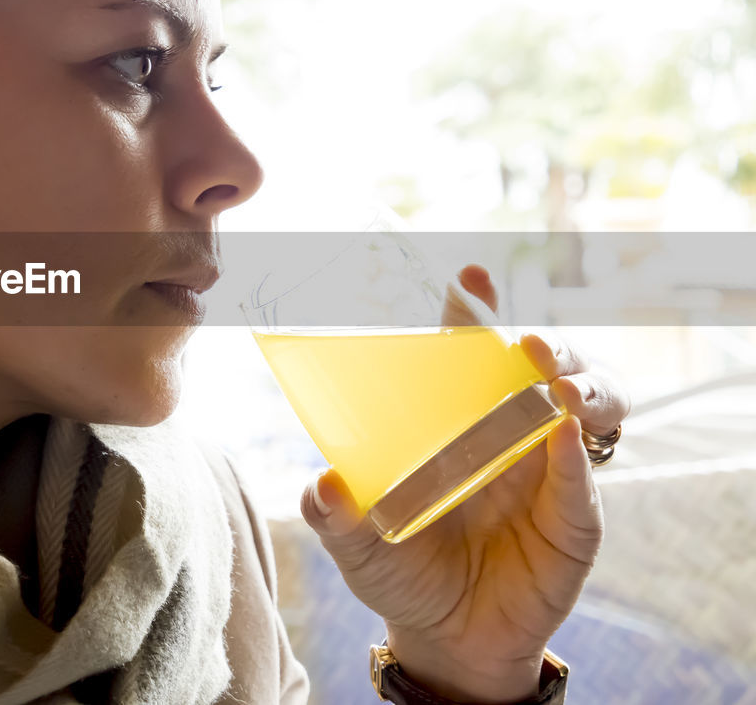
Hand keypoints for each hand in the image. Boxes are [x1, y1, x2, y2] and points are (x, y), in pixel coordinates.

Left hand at [299, 264, 630, 702]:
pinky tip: (566, 435)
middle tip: (526, 342)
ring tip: (557, 387)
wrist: (445, 638)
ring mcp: (549, 470)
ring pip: (591, 405)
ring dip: (583, 385)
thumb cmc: (401, 568)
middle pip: (546, 365)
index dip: (474, 308)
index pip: (471, 350)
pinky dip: (578, 455)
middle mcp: (510, 430)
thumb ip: (335, 513)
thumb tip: (323, 482)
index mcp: (458, 418)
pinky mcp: (575, 518)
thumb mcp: (357, 540)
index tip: (467, 277)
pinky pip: (584, 478)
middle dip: (547, 342)